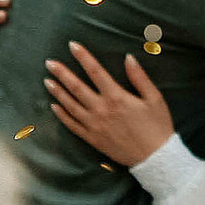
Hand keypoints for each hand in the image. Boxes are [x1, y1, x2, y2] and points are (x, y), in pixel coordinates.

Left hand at [44, 41, 175, 167]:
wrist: (155, 158)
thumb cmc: (157, 126)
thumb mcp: (154, 98)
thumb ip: (139, 77)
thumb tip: (128, 57)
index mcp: (116, 97)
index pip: (96, 71)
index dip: (83, 57)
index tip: (72, 45)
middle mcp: (101, 110)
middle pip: (77, 87)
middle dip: (62, 73)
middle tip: (49, 63)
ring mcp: (94, 125)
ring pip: (70, 105)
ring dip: (58, 92)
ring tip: (47, 81)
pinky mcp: (92, 139)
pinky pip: (72, 125)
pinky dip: (62, 115)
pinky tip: (54, 106)